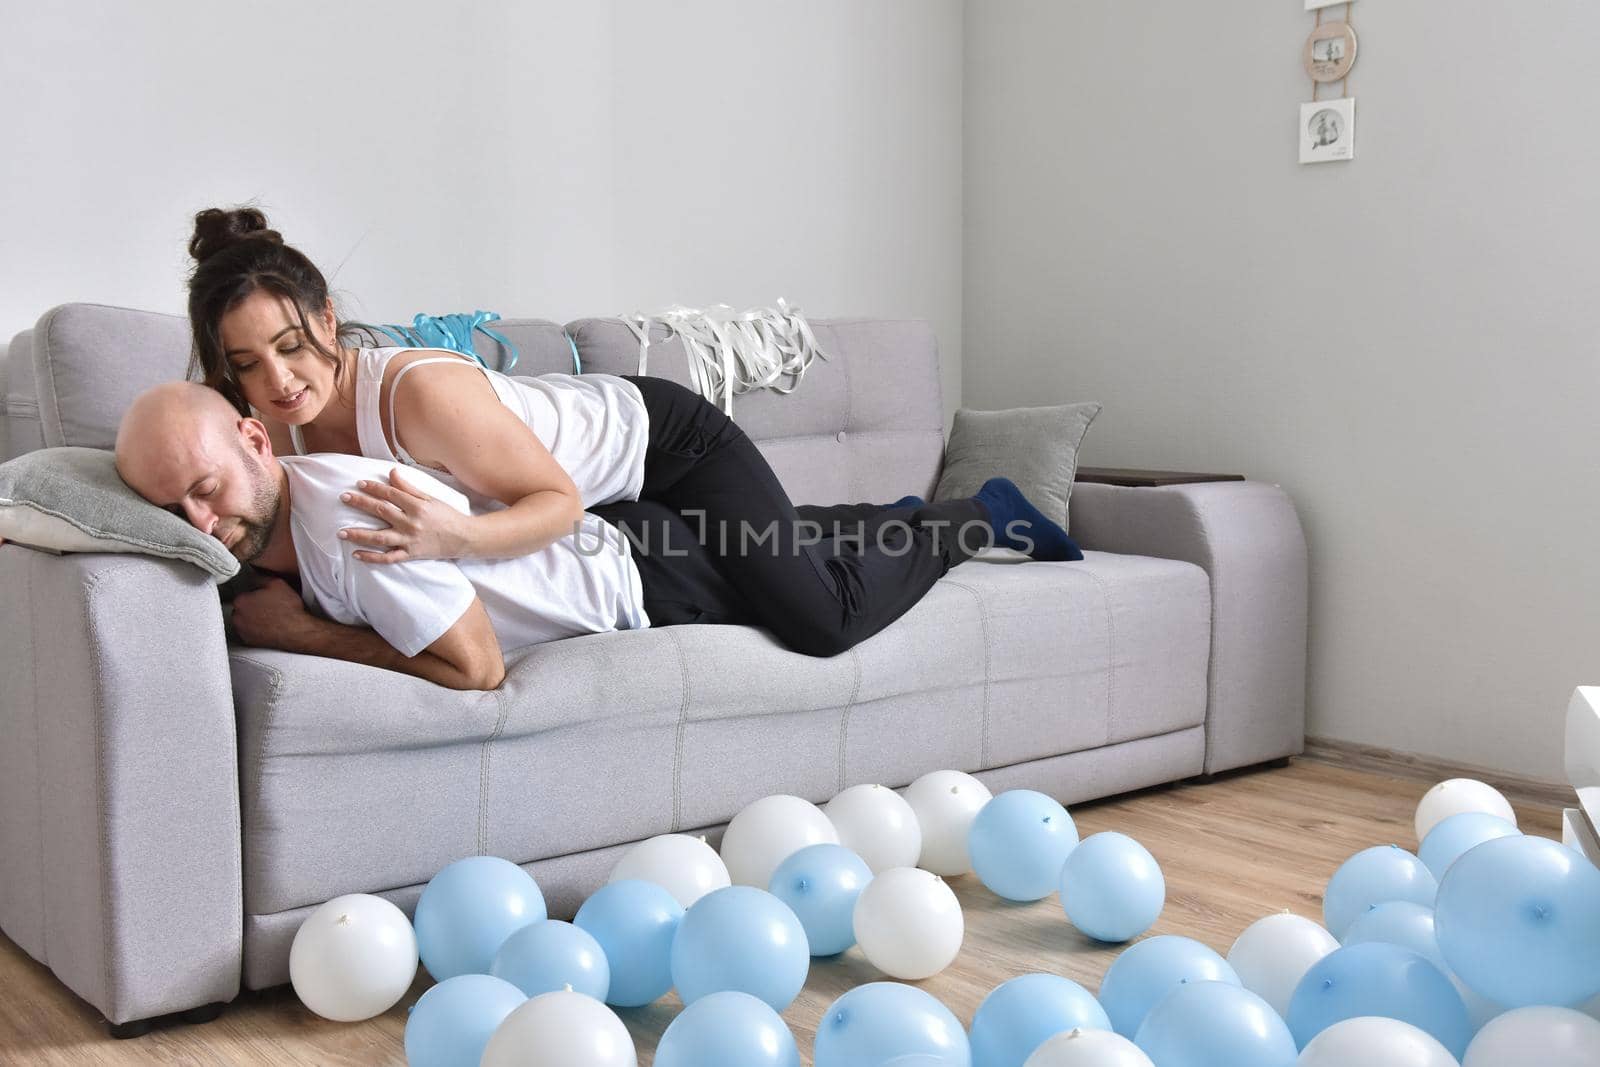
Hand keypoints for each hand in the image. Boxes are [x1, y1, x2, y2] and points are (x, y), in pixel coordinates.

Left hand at [231, 577, 318, 650]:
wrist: (297, 630)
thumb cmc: (288, 609)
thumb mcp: (277, 583)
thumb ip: (260, 577)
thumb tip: (254, 576)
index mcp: (241, 601)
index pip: (243, 593)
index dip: (255, 594)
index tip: (263, 596)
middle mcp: (237, 617)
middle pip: (241, 607)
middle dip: (251, 606)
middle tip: (266, 606)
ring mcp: (242, 630)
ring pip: (243, 620)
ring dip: (251, 618)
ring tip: (267, 616)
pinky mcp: (248, 641)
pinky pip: (248, 632)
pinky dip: (254, 629)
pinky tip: (267, 626)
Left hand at [338, 468, 466, 562]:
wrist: (464, 538)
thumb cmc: (447, 516)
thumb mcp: (430, 498)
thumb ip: (408, 487)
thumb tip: (391, 472)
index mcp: (417, 506)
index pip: (391, 494)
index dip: (374, 488)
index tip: (359, 483)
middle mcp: (411, 523)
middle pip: (381, 512)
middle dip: (361, 503)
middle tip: (344, 498)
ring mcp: (410, 541)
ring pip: (380, 538)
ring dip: (359, 534)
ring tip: (342, 532)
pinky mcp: (411, 554)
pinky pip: (388, 558)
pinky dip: (372, 558)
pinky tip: (357, 554)